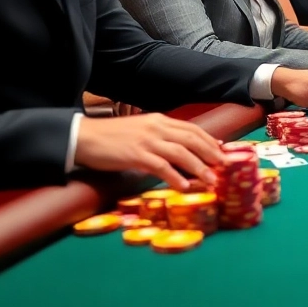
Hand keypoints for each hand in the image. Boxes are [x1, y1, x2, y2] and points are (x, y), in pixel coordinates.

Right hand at [75, 114, 224, 190]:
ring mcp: (147, 141)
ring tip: (211, 181)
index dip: (209, 140)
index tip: (222, 151)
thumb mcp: (140, 130)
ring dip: (199, 168)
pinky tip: (184, 186)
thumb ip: (160, 136)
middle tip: (224, 167)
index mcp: (159, 120)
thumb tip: (180, 150)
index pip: (192, 129)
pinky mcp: (135, 154)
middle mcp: (157, 127)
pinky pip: (161, 166)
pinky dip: (175, 176)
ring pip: (181, 153)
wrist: (83, 137)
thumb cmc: (111, 137)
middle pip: (192, 139)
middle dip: (211, 153)